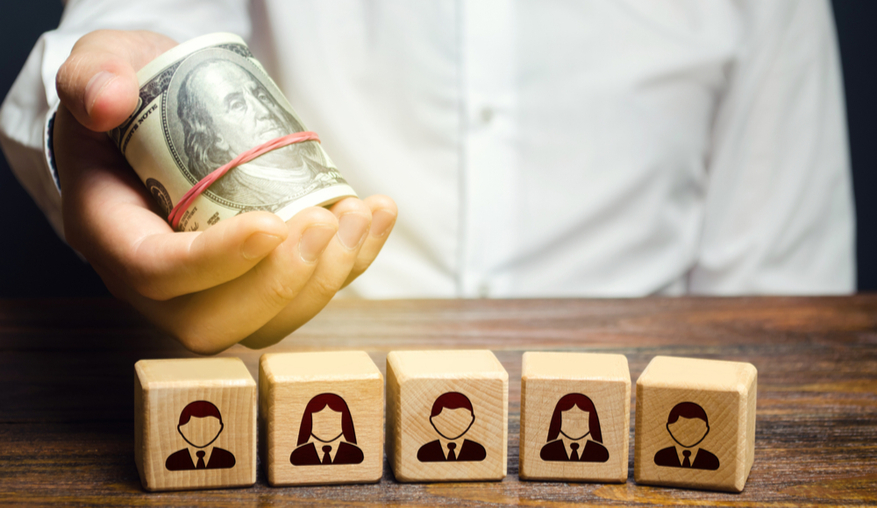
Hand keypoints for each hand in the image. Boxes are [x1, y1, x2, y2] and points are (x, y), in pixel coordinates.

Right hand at [54, 30, 395, 353]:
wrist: (153, 123)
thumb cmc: (129, 103)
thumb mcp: (97, 70)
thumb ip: (91, 78)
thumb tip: (108, 101)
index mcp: (111, 235)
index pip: (157, 273)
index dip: (218, 261)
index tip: (272, 223)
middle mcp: (157, 283)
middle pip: (215, 321)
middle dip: (281, 282)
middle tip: (323, 222)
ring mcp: (210, 290)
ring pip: (268, 322)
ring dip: (326, 276)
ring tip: (357, 214)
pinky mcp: (256, 281)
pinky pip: (303, 296)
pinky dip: (351, 263)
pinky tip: (375, 216)